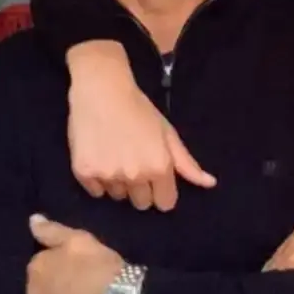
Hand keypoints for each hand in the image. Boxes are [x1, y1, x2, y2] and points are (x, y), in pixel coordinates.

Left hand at [26, 214, 124, 293]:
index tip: (77, 258)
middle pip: (43, 278)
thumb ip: (52, 230)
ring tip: (83, 287)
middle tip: (81, 272)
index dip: (60, 256)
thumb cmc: (97, 265)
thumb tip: (32, 220)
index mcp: (35, 267)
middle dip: (56, 274)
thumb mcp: (77, 239)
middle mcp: (32, 291)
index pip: (42, 257)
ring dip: (60, 290)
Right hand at [66, 41, 215, 210]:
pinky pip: (95, 191)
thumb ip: (186, 163)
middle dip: (140, 188)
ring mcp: (108, 175)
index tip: (155, 178)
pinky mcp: (84, 173)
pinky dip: (97, 179)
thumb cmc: (139, 109)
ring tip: (115, 155)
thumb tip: (210, 184)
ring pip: (118, 196)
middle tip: (133, 162)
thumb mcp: (167, 133)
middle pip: (141, 203)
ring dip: (118, 183)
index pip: (164, 204)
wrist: (101, 90)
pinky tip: (99, 156)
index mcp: (159, 167)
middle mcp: (135, 176)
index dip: (161, 192)